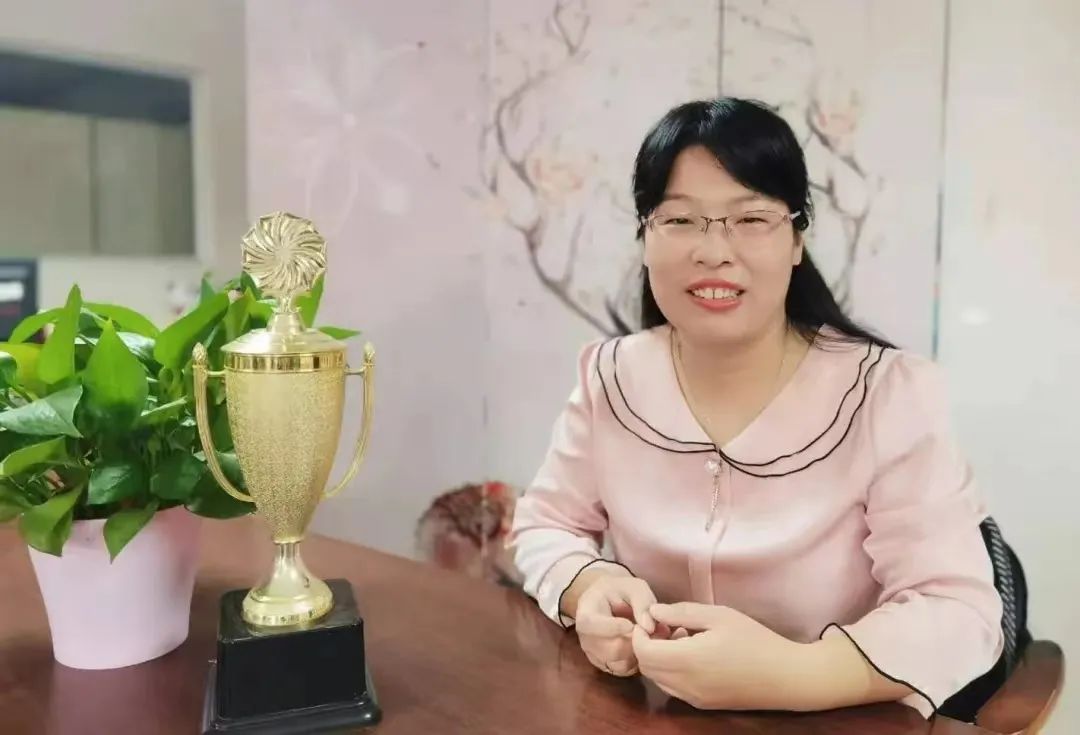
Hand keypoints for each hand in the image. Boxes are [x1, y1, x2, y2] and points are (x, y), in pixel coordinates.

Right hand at [574, 573, 662, 676]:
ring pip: (619, 663)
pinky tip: (639, 646)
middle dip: (634, 641)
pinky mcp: (604, 665)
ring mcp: (593, 654)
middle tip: (648, 630)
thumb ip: (642, 602)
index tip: (632, 624)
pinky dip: (635, 661)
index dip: (614, 628)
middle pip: (611, 649)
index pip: (592, 625)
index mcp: (586, 613)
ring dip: (637, 652)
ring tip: (645, 636)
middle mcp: (585, 638)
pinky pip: (623, 671)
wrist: (608, 602)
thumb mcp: (633, 587)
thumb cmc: (620, 591)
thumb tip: (649, 628)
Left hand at [631, 602, 801, 709]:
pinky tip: (693, 655)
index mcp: (687, 660)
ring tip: (682, 638)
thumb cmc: (755, 640)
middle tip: (666, 626)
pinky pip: (673, 688)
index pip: (643, 652)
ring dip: (659, 658)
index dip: (639, 633)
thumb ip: (682, 613)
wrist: (786, 677)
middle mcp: (685, 684)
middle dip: (647, 645)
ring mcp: (693, 698)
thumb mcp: (719, 616)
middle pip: (646, 667)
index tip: (654, 618)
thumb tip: (653, 611)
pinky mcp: (703, 704)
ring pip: (658, 679)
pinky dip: (671, 671)